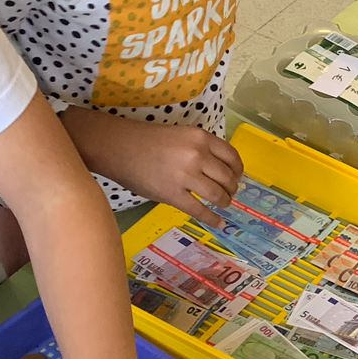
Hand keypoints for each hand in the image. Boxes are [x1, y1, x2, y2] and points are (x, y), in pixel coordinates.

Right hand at [120, 123, 242, 226]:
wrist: (119, 147)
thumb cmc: (148, 141)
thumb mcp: (181, 136)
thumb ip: (200, 150)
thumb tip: (219, 171)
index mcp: (201, 137)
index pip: (232, 156)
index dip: (238, 170)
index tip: (237, 177)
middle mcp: (197, 155)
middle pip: (228, 177)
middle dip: (232, 189)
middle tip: (230, 193)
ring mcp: (186, 175)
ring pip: (218, 194)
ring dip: (225, 202)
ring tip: (223, 204)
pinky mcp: (172, 194)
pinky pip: (199, 210)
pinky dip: (212, 218)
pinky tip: (218, 222)